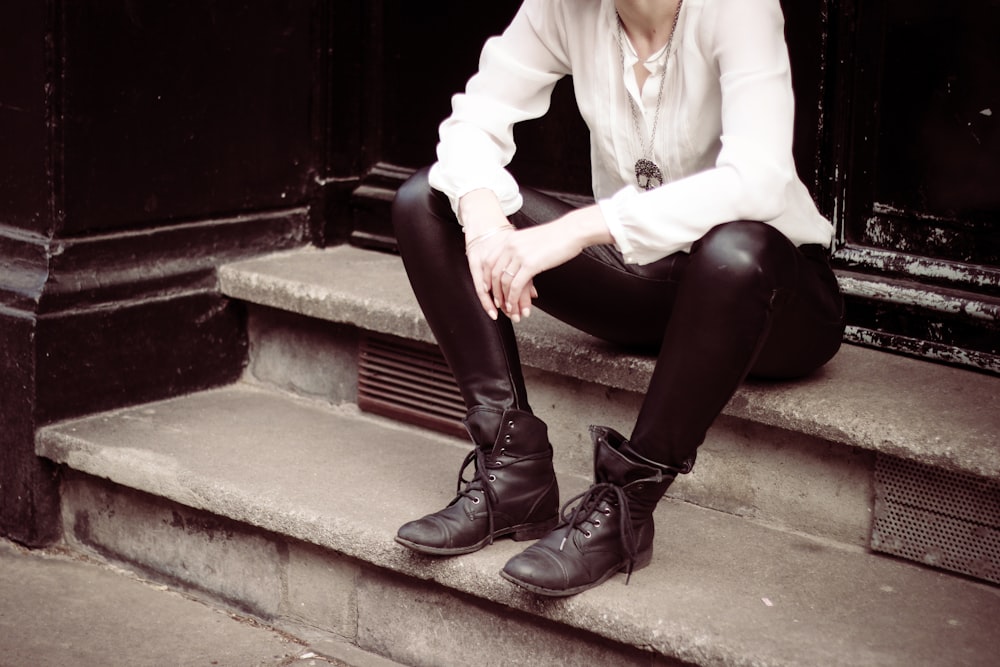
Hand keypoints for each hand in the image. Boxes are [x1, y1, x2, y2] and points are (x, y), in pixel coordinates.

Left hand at [491, 205, 613, 321]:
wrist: (571, 231)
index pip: (490, 261)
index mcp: (510, 239)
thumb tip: (518, 262)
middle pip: (494, 273)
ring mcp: (519, 255)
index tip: (488, 288)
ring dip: (504, 298)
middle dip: (494, 291)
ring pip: (504, 282)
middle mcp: (511, 246)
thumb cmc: (557, 236)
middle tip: (497, 303)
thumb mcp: (531, 239)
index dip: (487, 277)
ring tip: (508, 308)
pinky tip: (515, 305)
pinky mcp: (530, 265)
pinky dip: (513, 298)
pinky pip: (516, 286)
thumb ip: (520, 249)